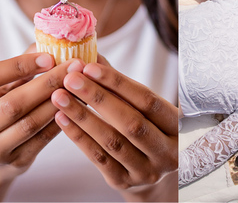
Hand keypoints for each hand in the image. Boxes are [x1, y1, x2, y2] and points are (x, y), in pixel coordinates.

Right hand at [0, 53, 79, 182]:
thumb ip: (16, 69)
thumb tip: (46, 43)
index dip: (17, 65)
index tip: (47, 56)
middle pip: (11, 104)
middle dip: (46, 83)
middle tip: (73, 67)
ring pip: (30, 123)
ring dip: (58, 101)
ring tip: (78, 84)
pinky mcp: (15, 163)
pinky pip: (43, 140)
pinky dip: (60, 120)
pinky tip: (75, 105)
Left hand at [51, 56, 177, 198]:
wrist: (149, 170)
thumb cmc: (144, 127)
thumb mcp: (142, 107)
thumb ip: (119, 84)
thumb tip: (90, 56)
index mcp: (178, 127)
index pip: (148, 100)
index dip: (118, 83)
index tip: (89, 66)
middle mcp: (167, 152)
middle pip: (131, 122)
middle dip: (97, 98)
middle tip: (70, 79)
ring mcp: (147, 171)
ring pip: (112, 141)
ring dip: (82, 116)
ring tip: (59, 96)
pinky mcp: (124, 182)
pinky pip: (99, 158)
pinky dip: (78, 137)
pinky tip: (61, 118)